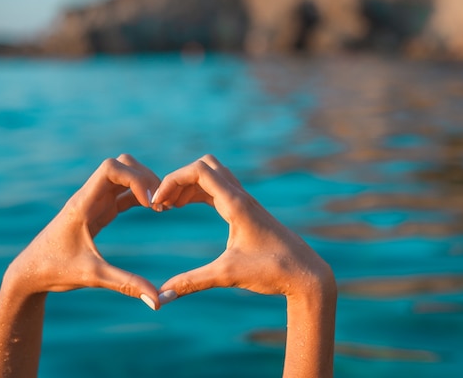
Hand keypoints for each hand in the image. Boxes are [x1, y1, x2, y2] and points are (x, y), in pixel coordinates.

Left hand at [4, 154, 160, 308]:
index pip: (111, 168)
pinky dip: (140, 195)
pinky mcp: (98, 210)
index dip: (135, 178)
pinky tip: (154, 210)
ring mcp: (94, 201)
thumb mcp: (93, 277)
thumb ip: (126, 284)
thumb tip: (157, 301)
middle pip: (122, 164)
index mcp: (83, 204)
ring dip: (145, 184)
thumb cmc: (55, 271)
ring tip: (160, 208)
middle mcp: (89, 196)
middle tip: (160, 203)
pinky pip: (124, 192)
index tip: (149, 203)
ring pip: (124, 174)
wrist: (30, 272)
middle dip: (145, 177)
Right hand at [152, 154, 334, 301]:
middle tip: (162, 204)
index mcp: (236, 204)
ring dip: (188, 185)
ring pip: (213, 176)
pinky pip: (219, 189)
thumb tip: (161, 297)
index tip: (157, 204)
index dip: (172, 180)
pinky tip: (185, 207)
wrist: (305, 274)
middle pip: (205, 166)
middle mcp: (241, 197)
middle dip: (179, 179)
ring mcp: (246, 202)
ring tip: (168, 207)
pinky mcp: (247, 211)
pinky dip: (199, 192)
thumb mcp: (228, 275)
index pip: (199, 171)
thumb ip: (192, 283)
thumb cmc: (273, 270)